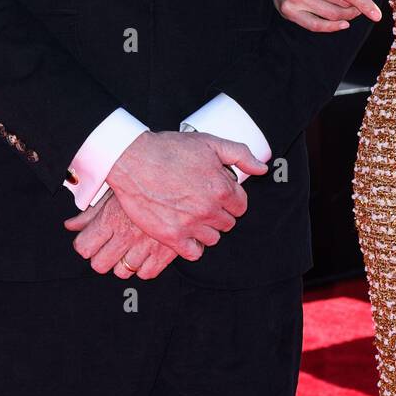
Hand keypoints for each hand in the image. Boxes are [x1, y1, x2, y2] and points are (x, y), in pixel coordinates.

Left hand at [64, 192, 177, 278]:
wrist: (184, 178)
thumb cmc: (146, 181)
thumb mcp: (114, 193)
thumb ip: (90, 214)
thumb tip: (70, 226)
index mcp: (111, 219)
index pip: (84, 247)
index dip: (85, 245)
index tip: (90, 242)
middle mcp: (126, 235)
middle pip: (100, 265)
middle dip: (102, 257)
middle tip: (109, 248)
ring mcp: (146, 246)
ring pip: (123, 271)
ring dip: (124, 263)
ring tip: (129, 250)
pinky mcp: (166, 252)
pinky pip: (147, 273)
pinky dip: (145, 266)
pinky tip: (146, 253)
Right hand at [104, 129, 260, 258]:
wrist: (133, 160)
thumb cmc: (170, 149)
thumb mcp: (210, 142)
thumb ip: (240, 155)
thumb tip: (262, 169)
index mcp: (222, 188)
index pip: (241, 206)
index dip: (231, 199)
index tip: (218, 193)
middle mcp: (209, 209)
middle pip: (227, 223)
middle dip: (219, 213)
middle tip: (201, 201)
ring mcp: (190, 225)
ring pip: (213, 238)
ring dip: (206, 229)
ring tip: (191, 214)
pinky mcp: (171, 236)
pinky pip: (194, 253)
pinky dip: (192, 245)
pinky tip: (185, 232)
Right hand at [269, 0, 385, 32]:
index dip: (365, 4)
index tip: (377, 15)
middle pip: (341, 6)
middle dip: (355, 7)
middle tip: (358, 4)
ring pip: (331, 16)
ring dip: (346, 16)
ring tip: (350, 10)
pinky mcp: (289, 11)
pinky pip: (315, 26)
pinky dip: (332, 28)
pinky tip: (343, 24)